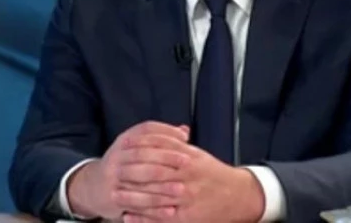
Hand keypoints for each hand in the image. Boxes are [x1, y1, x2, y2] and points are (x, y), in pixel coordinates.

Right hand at [67, 121, 190, 219]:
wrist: (93, 187)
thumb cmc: (123, 165)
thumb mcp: (136, 148)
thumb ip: (160, 140)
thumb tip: (185, 130)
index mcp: (125, 140)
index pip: (146, 130)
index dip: (166, 131)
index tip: (184, 138)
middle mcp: (117, 155)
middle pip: (143, 153)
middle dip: (166, 157)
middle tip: (187, 161)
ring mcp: (113, 176)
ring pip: (139, 179)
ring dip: (161, 185)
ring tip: (181, 188)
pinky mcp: (113, 197)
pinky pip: (136, 203)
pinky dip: (153, 208)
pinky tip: (170, 211)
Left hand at [118, 135, 264, 222]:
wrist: (237, 196)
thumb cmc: (213, 174)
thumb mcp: (197, 155)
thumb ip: (176, 145)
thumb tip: (153, 135)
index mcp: (187, 161)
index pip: (158, 154)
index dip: (139, 152)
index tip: (122, 150)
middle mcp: (186, 180)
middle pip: (153, 176)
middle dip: (131, 175)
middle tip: (113, 174)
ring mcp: (185, 200)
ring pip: (154, 199)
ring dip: (133, 198)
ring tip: (115, 195)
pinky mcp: (186, 218)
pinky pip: (160, 219)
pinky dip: (143, 219)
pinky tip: (128, 216)